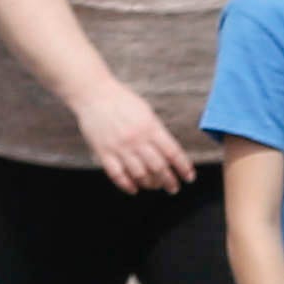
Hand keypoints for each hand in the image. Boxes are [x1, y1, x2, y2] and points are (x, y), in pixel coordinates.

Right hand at [71, 84, 194, 193]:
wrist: (94, 95)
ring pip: (139, 174)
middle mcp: (136, 139)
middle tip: (173, 188)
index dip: (183, 168)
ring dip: (150, 184)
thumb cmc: (123, 102)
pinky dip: (127, 185)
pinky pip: (117, 175)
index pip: (173, 153)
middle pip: (158, 167)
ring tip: (155, 186)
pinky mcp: (103, 152)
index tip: (189, 177)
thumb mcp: (147, 113)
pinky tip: (134, 189)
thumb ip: (157, 132)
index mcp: (151, 128)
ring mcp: (119, 147)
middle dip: (169, 181)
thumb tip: (171, 153)